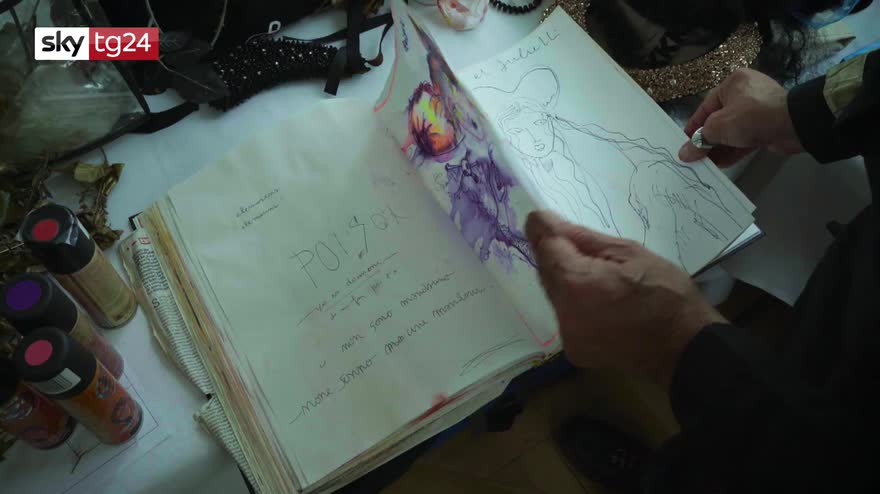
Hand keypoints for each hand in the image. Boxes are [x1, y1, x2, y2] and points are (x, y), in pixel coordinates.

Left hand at [526, 211, 725, 389]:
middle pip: (546, 273)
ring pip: (554, 295)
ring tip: (598, 275)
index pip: (545, 248)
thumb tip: (544, 222)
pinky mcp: (574, 350)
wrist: (686, 347)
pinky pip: (566, 316)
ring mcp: (567, 336)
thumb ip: (581, 238)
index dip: (543, 231)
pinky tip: (601, 301)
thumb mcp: (629, 253)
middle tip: (579, 245)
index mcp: (576, 284)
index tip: (542, 218)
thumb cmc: (666, 293)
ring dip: (566, 280)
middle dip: (557, 255)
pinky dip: (575, 304)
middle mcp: (563, 312)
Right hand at [678, 68, 803, 166]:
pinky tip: (721, 164)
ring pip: (732, 131)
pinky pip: (745, 138)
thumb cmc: (751, 116)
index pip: (705, 107)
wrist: (794, 124)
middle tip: (695, 157)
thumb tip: (683, 154)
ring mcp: (758, 110)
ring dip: (719, 148)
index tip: (684, 144)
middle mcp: (745, 94)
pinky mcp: (767, 126)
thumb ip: (699, 140)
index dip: (693, 127)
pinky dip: (733, 150)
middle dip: (707, 140)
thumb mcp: (719, 126)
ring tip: (706, 164)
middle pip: (719, 120)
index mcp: (732, 84)